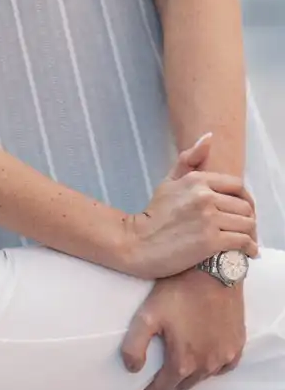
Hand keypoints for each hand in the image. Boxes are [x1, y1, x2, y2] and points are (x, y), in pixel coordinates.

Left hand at [122, 267, 244, 389]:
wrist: (212, 270)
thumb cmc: (178, 291)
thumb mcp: (148, 314)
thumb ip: (134, 345)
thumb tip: (133, 369)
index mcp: (184, 362)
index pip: (164, 387)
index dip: (151, 388)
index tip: (143, 385)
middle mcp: (207, 366)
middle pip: (185, 384)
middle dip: (171, 381)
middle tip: (160, 370)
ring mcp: (226, 356)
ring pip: (205, 375)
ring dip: (192, 373)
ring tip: (180, 360)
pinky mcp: (238, 343)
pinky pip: (225, 365)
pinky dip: (213, 365)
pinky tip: (205, 353)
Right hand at [124, 133, 256, 279]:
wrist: (140, 243)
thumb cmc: (155, 214)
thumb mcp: (169, 181)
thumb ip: (189, 159)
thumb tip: (209, 137)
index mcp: (197, 180)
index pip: (237, 185)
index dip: (244, 198)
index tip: (242, 210)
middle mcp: (205, 196)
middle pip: (244, 206)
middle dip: (246, 218)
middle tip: (242, 228)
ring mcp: (209, 219)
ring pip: (247, 224)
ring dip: (249, 234)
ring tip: (245, 241)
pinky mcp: (211, 241)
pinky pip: (242, 241)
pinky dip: (249, 248)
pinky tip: (247, 252)